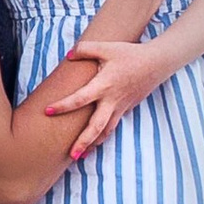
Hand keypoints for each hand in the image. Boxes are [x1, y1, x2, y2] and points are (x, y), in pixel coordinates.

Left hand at [42, 32, 166, 156]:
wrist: (156, 63)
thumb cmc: (130, 53)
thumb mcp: (106, 47)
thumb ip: (85, 49)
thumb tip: (68, 55)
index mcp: (104, 85)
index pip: (80, 98)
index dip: (63, 105)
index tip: (48, 111)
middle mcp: (111, 100)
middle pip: (96, 126)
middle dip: (83, 142)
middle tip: (70, 155)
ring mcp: (120, 107)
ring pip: (106, 131)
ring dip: (93, 144)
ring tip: (79, 156)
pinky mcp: (125, 109)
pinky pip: (112, 126)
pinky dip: (102, 137)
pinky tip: (94, 143)